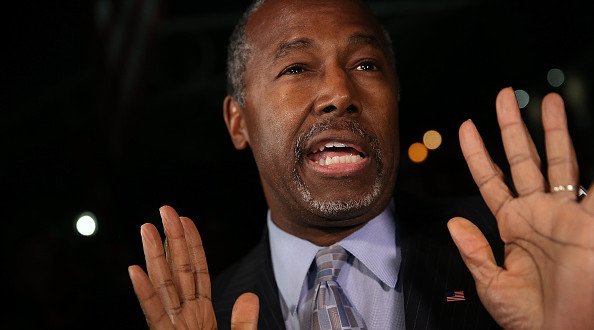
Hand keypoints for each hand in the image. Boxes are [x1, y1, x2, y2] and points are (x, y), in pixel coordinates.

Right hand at [128, 205, 259, 328]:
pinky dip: (144, 293)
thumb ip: (243, 322)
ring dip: (154, 255)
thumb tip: (250, 296)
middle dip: (172, 239)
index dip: (193, 246)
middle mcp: (185, 316)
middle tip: (166, 211)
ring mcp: (174, 327)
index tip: (187, 222)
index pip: (198, 273)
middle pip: (178, 271)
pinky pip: (154, 314)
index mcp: (202, 314)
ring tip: (146, 228)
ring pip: (163, 285)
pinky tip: (135, 270)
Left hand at [448, 87, 593, 328]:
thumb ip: (474, 250)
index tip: (465, 126)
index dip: (477, 152)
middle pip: (523, 159)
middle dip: (513, 127)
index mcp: (513, 224)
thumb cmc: (532, 318)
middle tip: (504, 95)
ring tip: (549, 100)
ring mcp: (567, 215)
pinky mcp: (592, 224)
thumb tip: (455, 221)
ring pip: (559, 162)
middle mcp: (539, 213)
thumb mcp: (492, 285)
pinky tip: (590, 134)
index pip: (490, 178)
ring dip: (554, 131)